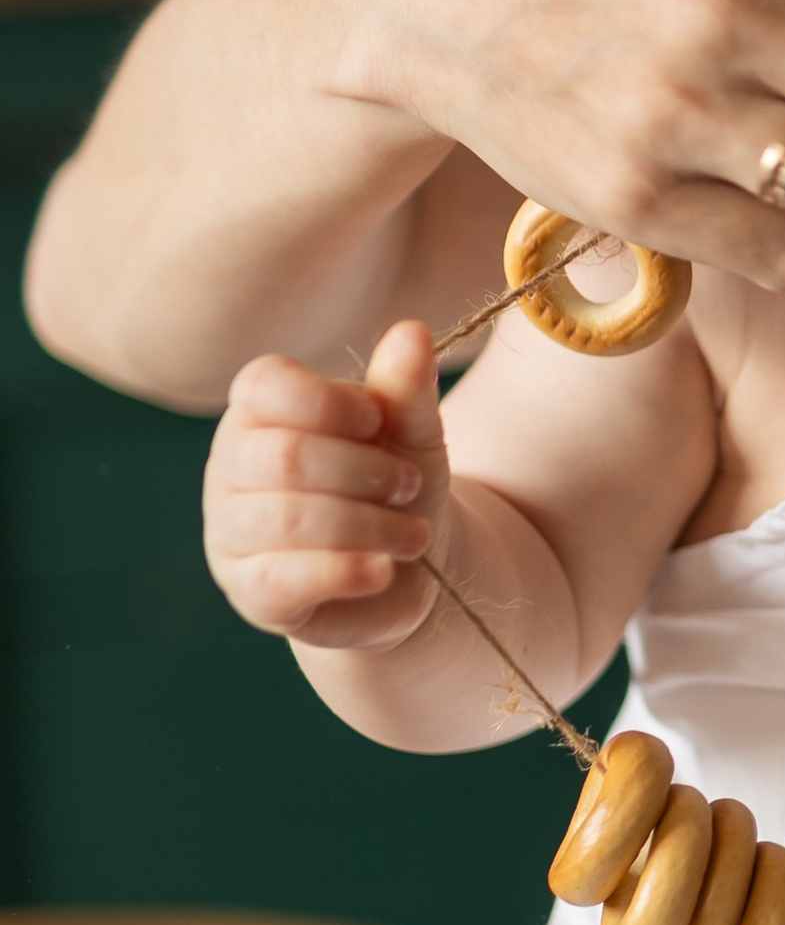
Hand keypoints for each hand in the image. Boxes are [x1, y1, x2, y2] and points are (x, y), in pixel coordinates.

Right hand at [205, 321, 446, 647]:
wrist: (404, 569)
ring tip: (415, 536)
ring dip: (369, 526)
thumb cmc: (395, 486)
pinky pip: (283, 579)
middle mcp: (230, 468)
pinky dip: (343, 571)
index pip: (265, 386)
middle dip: (364, 472)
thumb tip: (410, 331)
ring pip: (287, 519)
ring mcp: (232, 533)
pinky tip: (382, 570)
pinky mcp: (251, 592)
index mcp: (259, 413)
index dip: (329, 402)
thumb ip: (405, 387)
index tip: (378, 421)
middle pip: (284, 457)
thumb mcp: (410, 433)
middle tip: (410, 486)